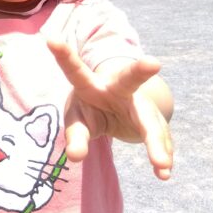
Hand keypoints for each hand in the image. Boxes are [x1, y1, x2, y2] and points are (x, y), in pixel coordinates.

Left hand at [47, 38, 173, 180]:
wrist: (117, 108)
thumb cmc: (89, 111)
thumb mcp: (78, 122)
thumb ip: (76, 137)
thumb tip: (75, 157)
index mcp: (91, 84)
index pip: (75, 71)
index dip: (63, 56)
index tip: (50, 39)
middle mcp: (119, 88)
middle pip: (129, 79)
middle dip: (139, 70)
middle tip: (152, 63)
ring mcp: (140, 104)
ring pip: (149, 120)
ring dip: (156, 142)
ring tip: (161, 165)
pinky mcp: (154, 121)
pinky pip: (160, 138)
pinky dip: (161, 155)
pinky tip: (162, 173)